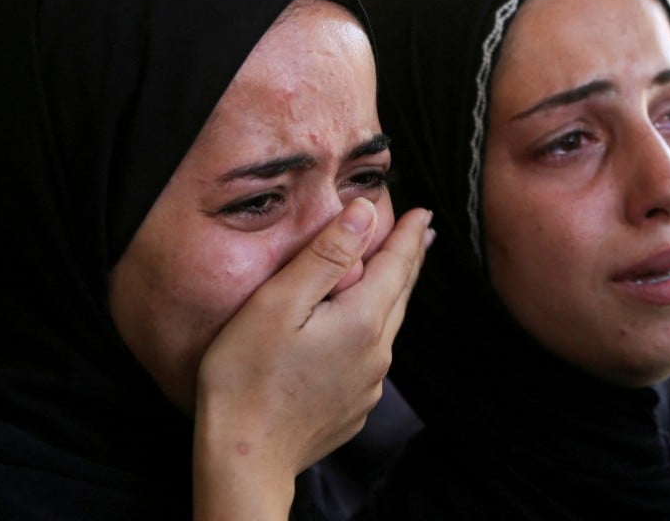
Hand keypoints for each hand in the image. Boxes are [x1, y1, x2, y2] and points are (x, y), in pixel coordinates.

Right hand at [192, 198, 432, 519]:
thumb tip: (365, 213)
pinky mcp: (354, 407)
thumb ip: (325, 256)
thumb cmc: (247, 375)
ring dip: (395, 293)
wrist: (245, 457)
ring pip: (389, 326)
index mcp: (362, 320)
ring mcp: (368, 385)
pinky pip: (373, 356)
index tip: (424, 212)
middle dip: (411, 259)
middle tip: (424, 233)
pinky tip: (363, 330)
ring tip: (398, 273)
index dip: (409, 235)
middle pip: (400, 294)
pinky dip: (375, 329)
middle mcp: (377, 353)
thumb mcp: (279, 303)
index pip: (396, 264)